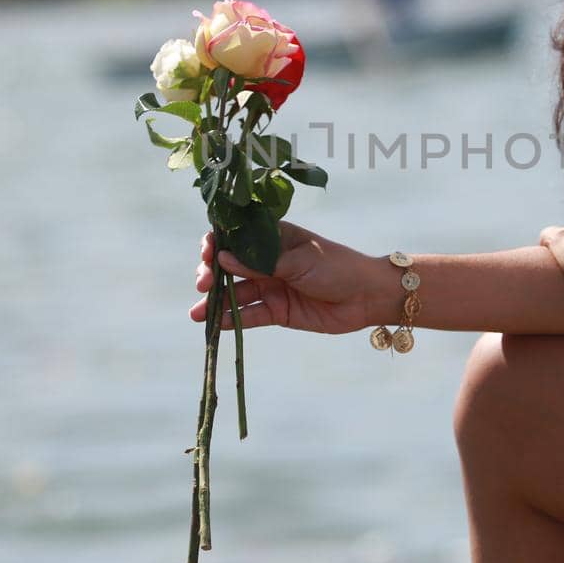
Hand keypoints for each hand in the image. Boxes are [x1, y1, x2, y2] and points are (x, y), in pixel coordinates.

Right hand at [190, 222, 398, 334]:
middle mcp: (269, 261)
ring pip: (236, 293)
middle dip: (212, 274)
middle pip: (231, 266)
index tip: (207, 252)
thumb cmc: (337, 267)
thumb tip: (223, 259)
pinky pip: (250, 315)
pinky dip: (231, 320)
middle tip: (204, 283)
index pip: (238, 237)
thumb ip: (261, 263)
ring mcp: (272, 286)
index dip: (218, 243)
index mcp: (275, 238)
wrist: (366, 297)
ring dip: (215, 302)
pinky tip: (214, 325)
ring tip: (197, 313)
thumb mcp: (299, 261)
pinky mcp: (278, 311)